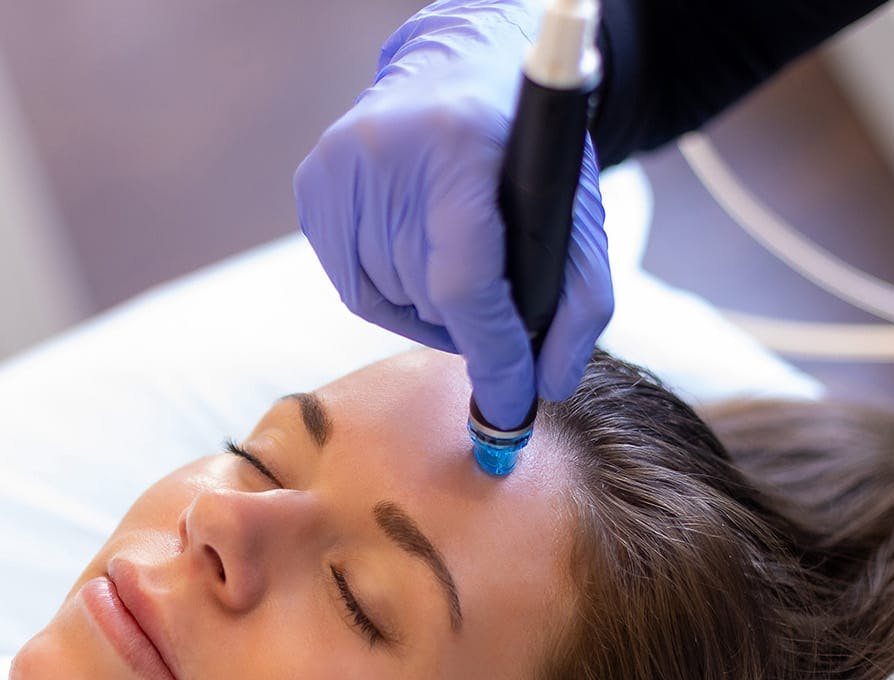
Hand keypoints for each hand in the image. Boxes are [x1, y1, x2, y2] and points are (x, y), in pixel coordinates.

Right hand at [295, 0, 612, 426]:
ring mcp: (337, 170)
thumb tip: (546, 385)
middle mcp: (382, 153)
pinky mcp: (313, 187)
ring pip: (388, 299)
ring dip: (429, 306)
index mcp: (456, 145)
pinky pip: (355, 285)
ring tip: (457, 267)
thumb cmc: (521, 138)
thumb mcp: (574, 204)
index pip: (465, 282)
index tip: (510, 404)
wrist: (458, 62)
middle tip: (496, 306)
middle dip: (469, 320)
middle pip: (427, 296)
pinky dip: (394, 291)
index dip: (491, 353)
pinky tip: (419, 255)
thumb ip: (580, 300)